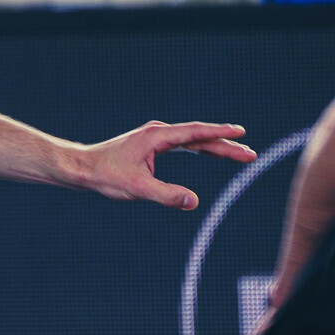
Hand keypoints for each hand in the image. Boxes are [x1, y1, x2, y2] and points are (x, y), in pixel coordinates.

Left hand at [82, 121, 251, 208]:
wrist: (83, 168)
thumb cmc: (107, 176)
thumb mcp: (137, 189)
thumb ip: (166, 195)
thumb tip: (194, 202)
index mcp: (157, 137)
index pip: (195, 133)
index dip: (219, 133)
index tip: (241, 132)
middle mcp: (158, 132)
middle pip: (199, 137)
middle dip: (226, 145)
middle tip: (251, 155)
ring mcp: (155, 137)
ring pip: (193, 141)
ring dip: (215, 147)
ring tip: (240, 154)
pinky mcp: (152, 145)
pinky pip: (183, 144)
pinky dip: (200, 148)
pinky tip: (210, 153)